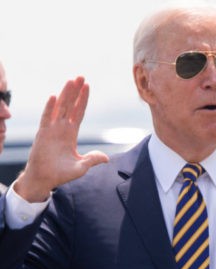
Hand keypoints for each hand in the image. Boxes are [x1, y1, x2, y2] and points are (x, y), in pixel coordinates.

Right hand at [14, 77, 108, 201]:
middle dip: (75, 91)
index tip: (87, 86)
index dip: (83, 100)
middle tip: (81, 76)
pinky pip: (46, 119)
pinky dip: (50, 108)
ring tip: (71, 81)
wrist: (44, 180)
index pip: (79, 112)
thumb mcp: (81, 167)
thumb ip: (92, 160)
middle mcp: (61, 128)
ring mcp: (51, 130)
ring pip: (60, 108)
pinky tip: (54, 97)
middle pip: (70, 105)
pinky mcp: (42, 135)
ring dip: (65, 94)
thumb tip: (106, 158)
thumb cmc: (61, 174)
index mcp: (71, 133)